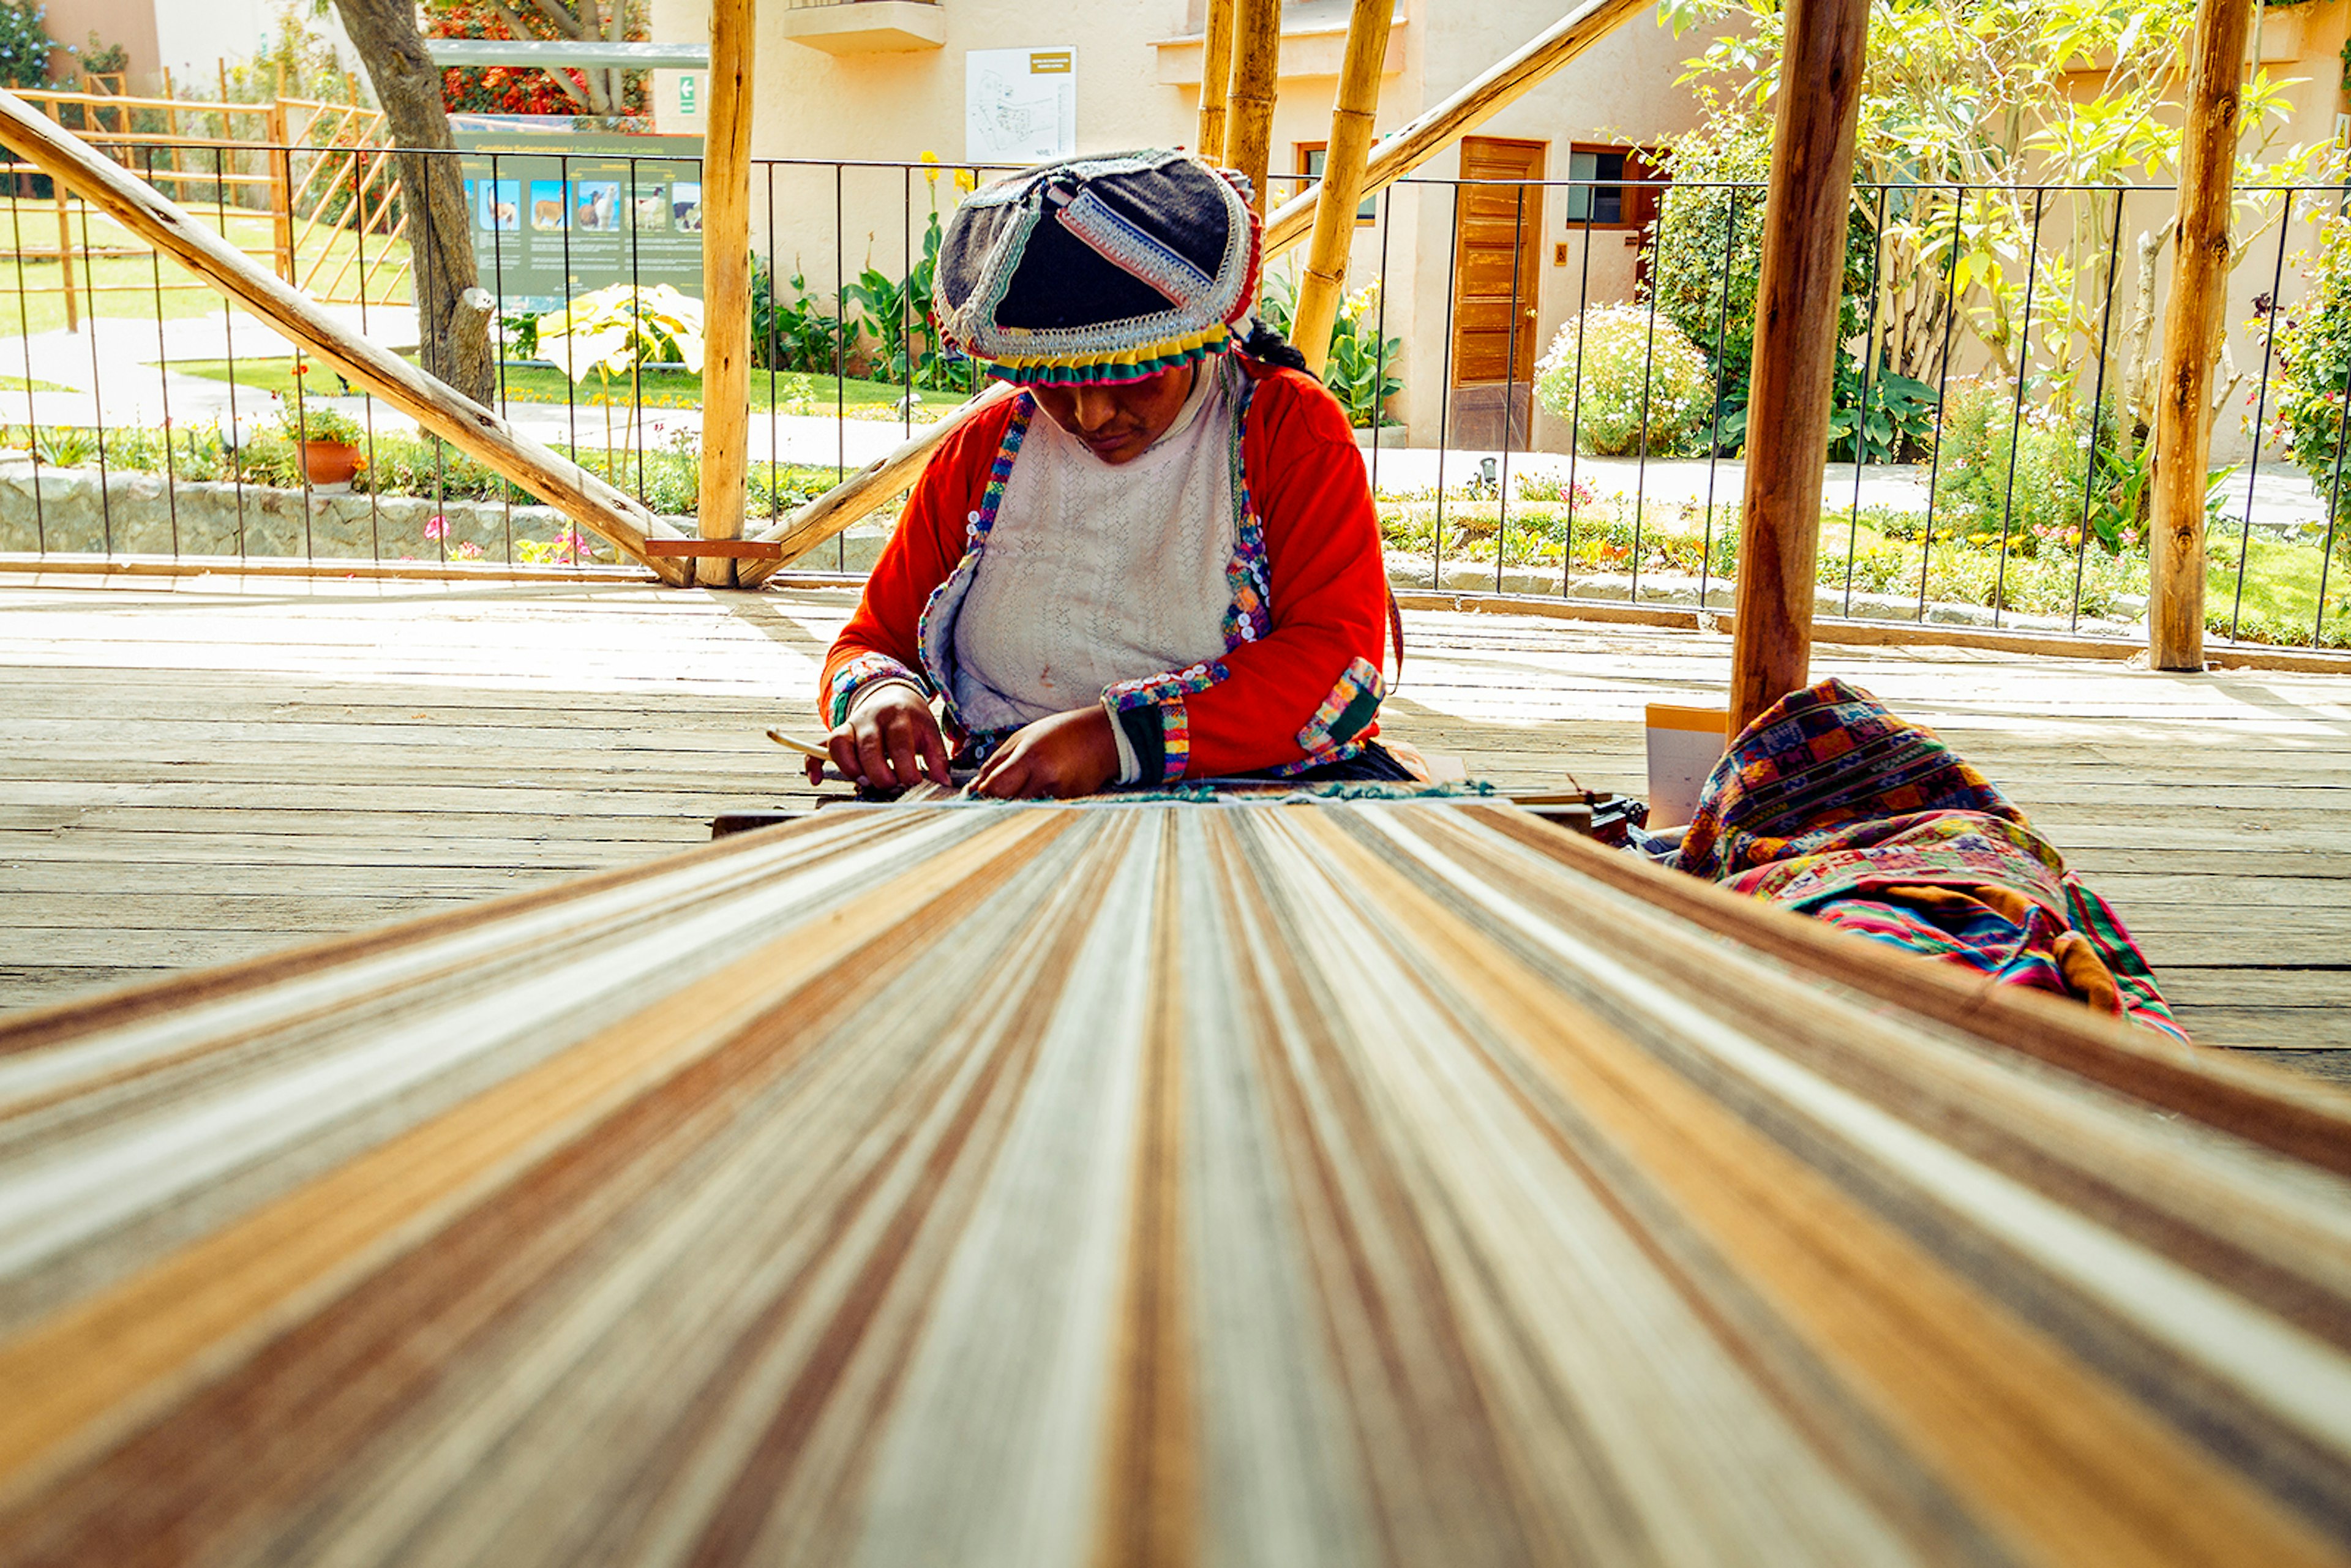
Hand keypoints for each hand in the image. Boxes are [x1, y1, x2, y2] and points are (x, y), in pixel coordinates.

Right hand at [808, 684, 950, 788]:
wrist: (891, 693)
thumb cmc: (911, 719)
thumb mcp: (929, 732)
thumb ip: (937, 758)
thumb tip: (943, 783)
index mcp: (899, 716)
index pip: (899, 743)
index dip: (905, 769)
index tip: (913, 784)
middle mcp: (872, 718)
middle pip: (868, 746)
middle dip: (878, 772)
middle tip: (889, 787)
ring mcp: (852, 724)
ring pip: (840, 743)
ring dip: (849, 767)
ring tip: (864, 783)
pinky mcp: (839, 732)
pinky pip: (820, 745)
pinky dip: (814, 762)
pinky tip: (817, 779)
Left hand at [972, 706, 1119, 799]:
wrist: (1104, 737)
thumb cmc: (1061, 732)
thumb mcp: (1023, 737)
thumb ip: (996, 763)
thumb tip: (974, 788)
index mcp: (1029, 757)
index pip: (994, 789)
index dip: (982, 796)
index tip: (977, 796)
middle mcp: (1045, 778)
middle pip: (1007, 806)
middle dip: (996, 805)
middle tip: (992, 800)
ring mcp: (1059, 794)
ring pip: (1024, 812)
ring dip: (1016, 807)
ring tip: (1019, 793)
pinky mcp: (1070, 804)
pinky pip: (1043, 811)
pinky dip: (1035, 807)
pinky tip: (1040, 793)